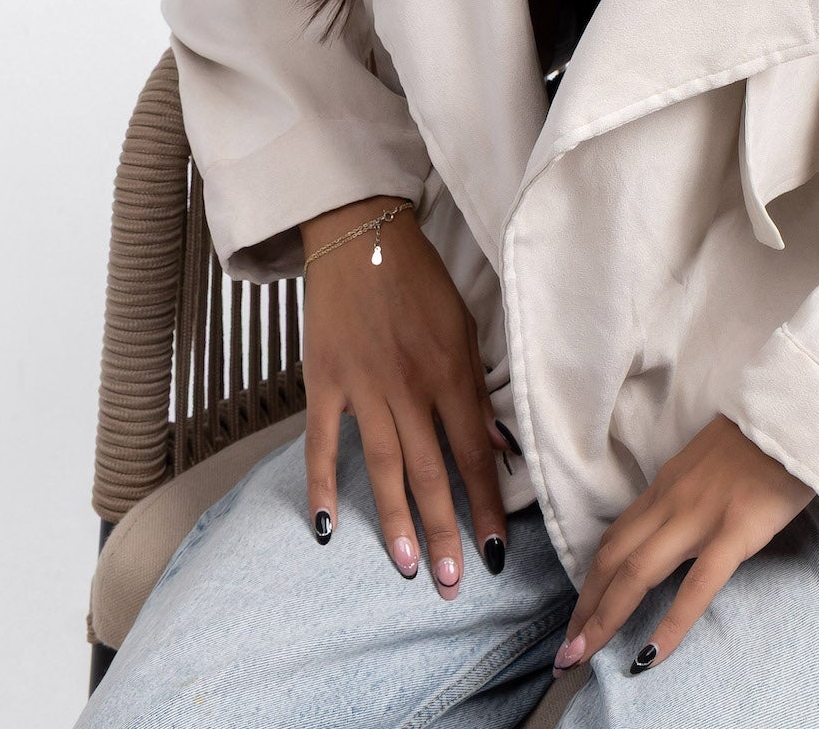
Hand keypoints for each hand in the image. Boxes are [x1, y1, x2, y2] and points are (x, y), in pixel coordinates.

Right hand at [299, 195, 513, 600]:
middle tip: (453, 583)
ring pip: (384, 468)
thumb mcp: (464, 329)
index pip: (474, 456)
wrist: (361, 236)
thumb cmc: (419, 282)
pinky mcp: (324, 382)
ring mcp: (363, 388)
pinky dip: (323, 485)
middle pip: (430, 473)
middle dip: (444, 531)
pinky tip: (326, 527)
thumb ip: (475, 391)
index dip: (486, 506)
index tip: (495, 551)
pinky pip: (323, 443)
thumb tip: (495, 446)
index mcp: (450, 375)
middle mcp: (409, 388)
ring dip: (396, 521)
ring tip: (408, 567)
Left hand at [551, 414, 813, 671]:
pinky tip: (650, 657)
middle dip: (584, 608)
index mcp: (666, 486)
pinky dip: (669, 625)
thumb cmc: (764, 440)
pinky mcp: (736, 531)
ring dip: (604, 617)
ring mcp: (700, 517)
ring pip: (636, 572)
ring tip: (582, 657)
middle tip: (564, 653)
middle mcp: (671, 502)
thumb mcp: (711, 463)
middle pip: (611, 560)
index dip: (589, 580)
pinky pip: (696, 586)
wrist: (798, 412)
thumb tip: (677, 526)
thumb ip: (690, 494)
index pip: (614, 539)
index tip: (577, 616)